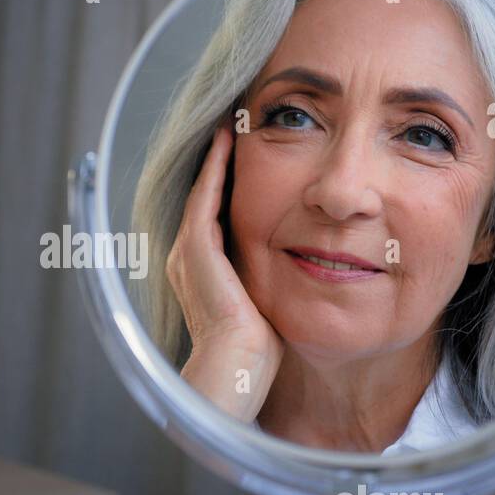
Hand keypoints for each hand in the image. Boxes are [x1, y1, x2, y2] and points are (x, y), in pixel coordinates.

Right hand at [166, 124, 283, 421]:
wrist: (236, 368)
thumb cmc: (257, 351)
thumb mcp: (267, 305)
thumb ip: (273, 281)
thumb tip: (307, 269)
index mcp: (201, 274)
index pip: (214, 219)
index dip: (227, 189)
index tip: (246, 163)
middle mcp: (186, 259)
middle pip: (204, 200)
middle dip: (219, 167)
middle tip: (235, 131)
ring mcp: (187, 252)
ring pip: (201, 192)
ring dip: (216, 159)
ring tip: (230, 126)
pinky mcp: (195, 247)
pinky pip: (204, 196)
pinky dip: (214, 167)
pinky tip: (228, 141)